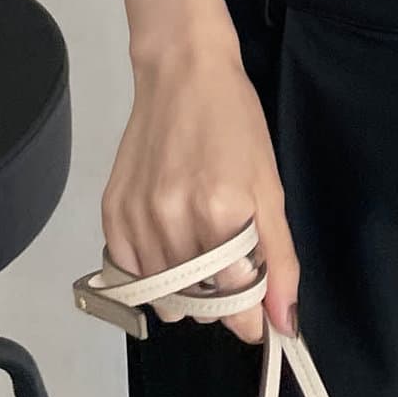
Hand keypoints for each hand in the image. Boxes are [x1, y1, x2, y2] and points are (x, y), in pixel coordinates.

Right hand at [101, 22, 299, 345]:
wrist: (182, 73)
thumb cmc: (234, 121)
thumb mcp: (270, 186)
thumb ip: (279, 258)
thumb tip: (286, 323)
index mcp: (220, 212)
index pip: (235, 304)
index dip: (252, 315)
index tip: (261, 312)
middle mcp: (171, 220)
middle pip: (198, 305)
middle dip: (222, 300)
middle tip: (233, 266)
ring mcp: (135, 219)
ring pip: (164, 298)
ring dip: (189, 290)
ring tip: (202, 248)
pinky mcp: (111, 216)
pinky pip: (131, 279)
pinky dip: (154, 276)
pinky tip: (171, 243)